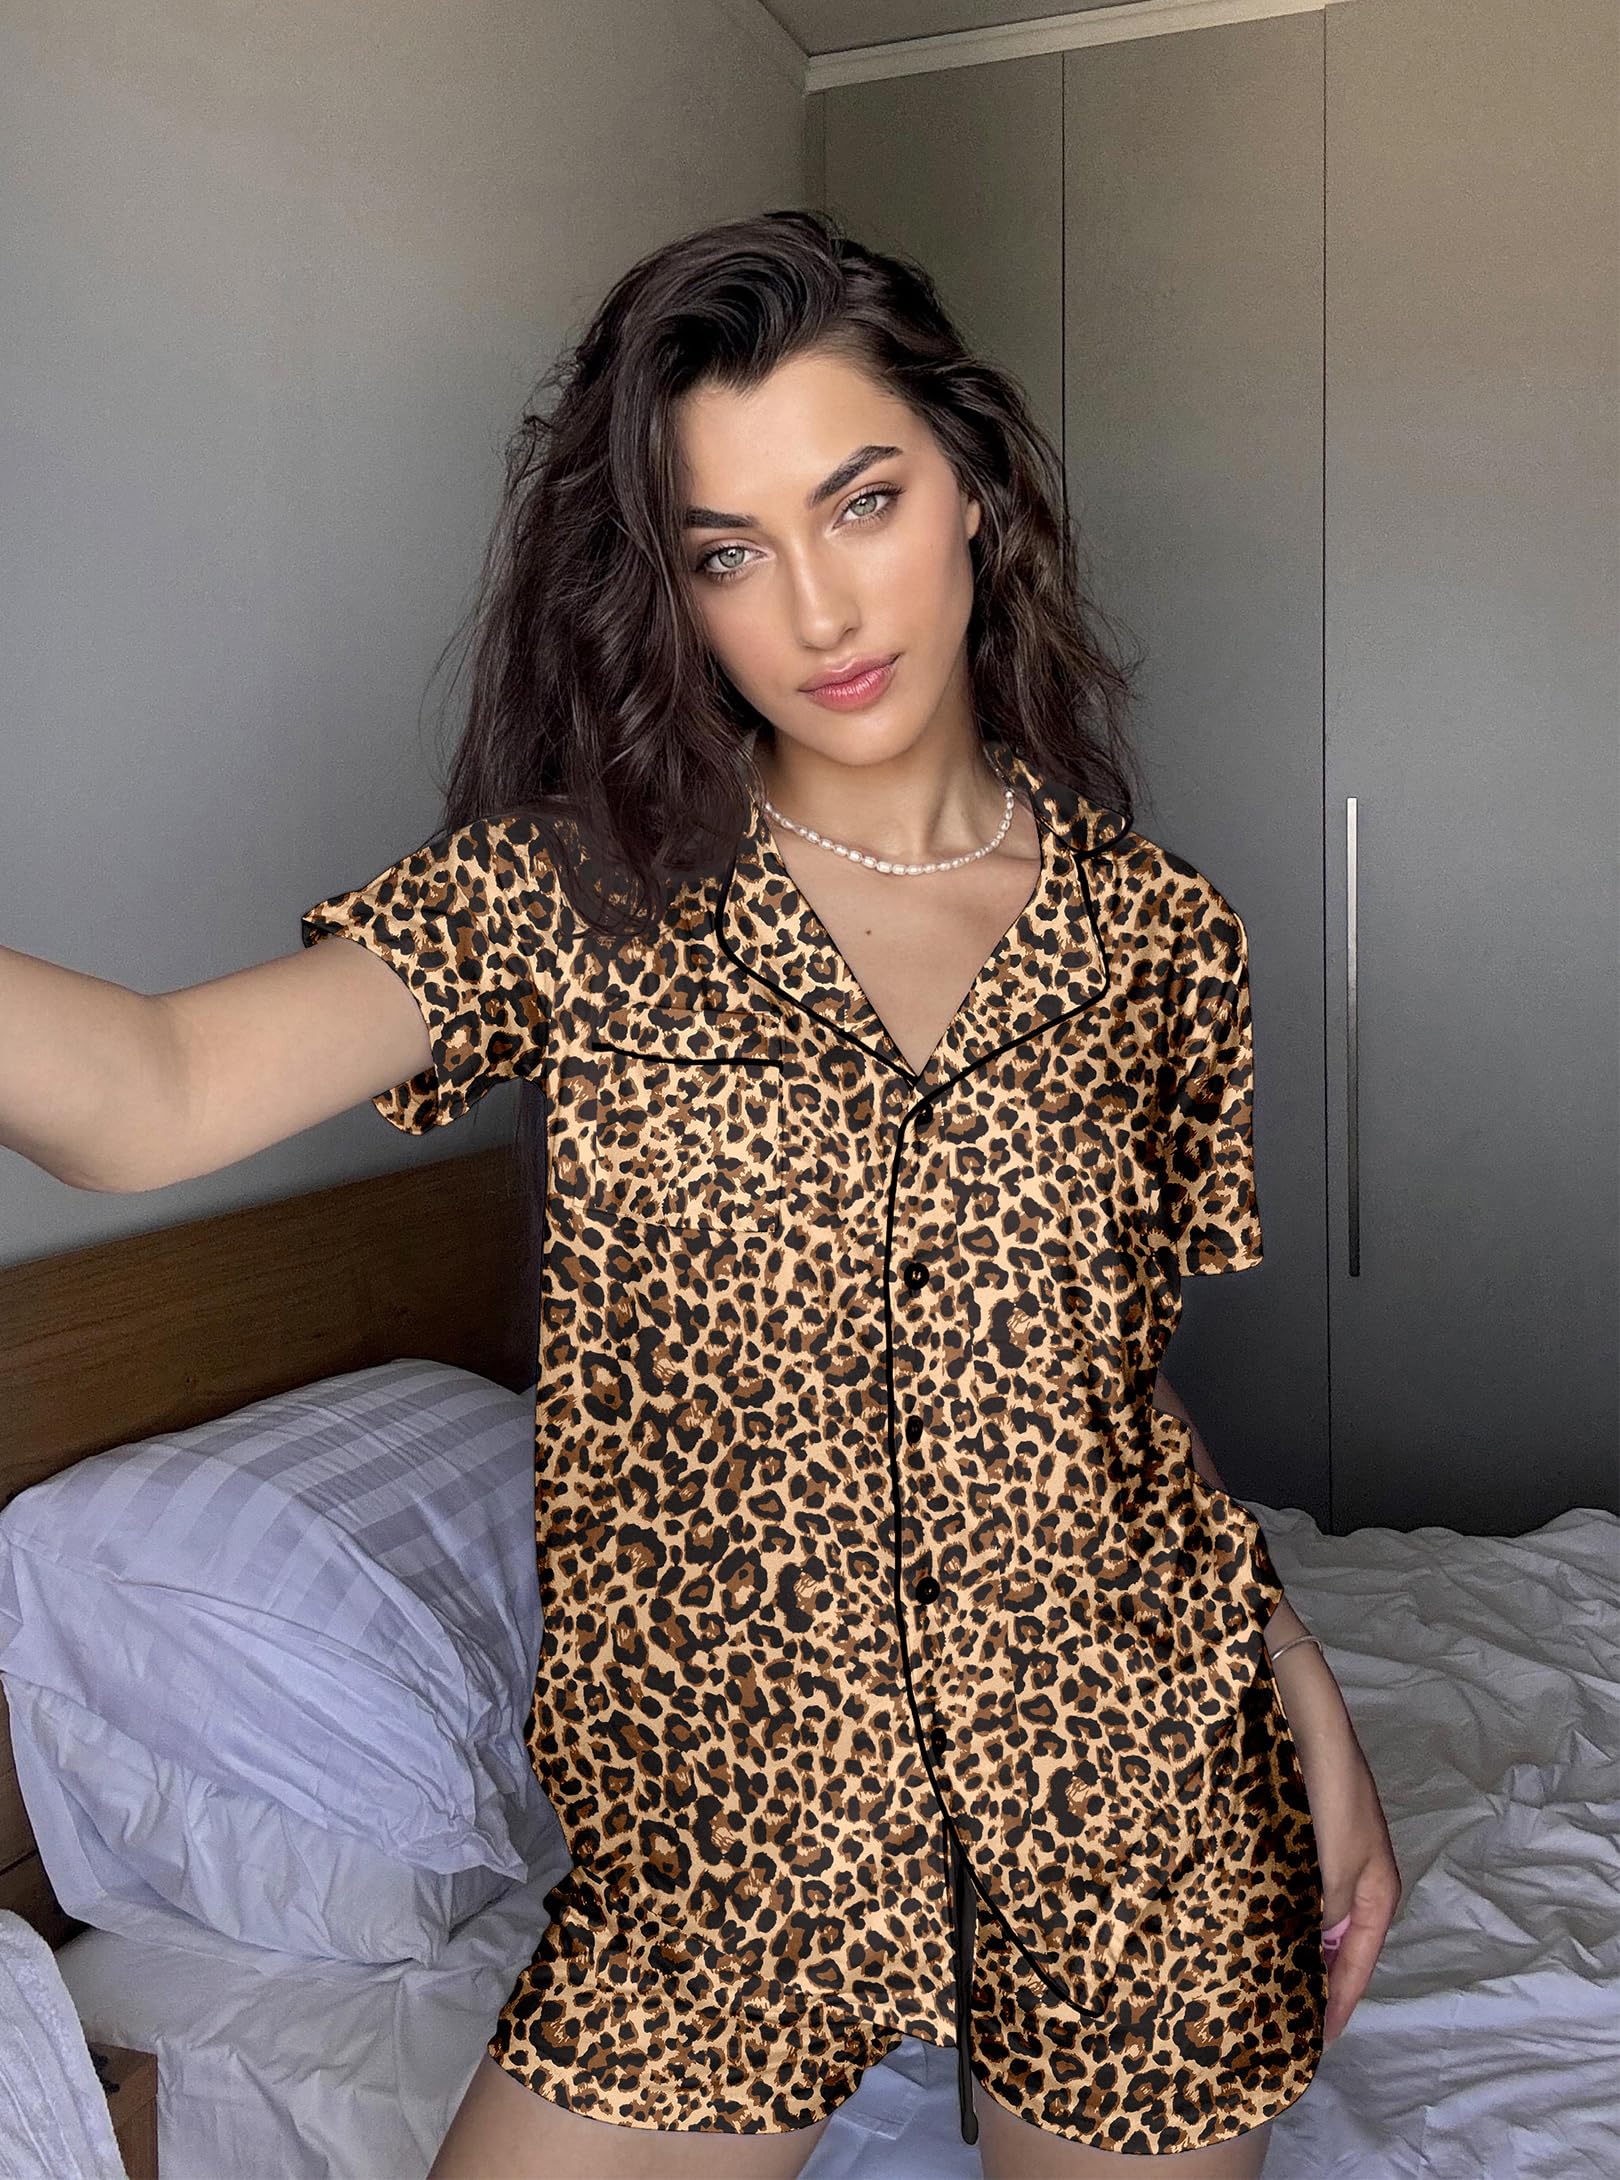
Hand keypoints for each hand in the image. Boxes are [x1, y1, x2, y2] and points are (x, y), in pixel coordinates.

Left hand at [1271, 1645, 1402, 2043]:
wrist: (1300, 1708)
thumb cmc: (1325, 1785)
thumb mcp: (1334, 1862)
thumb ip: (1324, 1913)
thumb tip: (1309, 1951)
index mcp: (1375, 1888)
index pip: (1358, 1963)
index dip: (1338, 2004)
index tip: (1314, 2043)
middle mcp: (1350, 1873)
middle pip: (1332, 1942)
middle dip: (1308, 1976)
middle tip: (1275, 2017)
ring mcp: (1320, 1850)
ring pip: (1304, 1914)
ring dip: (1283, 1942)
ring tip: (1252, 1980)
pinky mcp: (1291, 1830)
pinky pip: (1282, 1885)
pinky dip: (1267, 1908)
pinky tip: (1239, 1923)